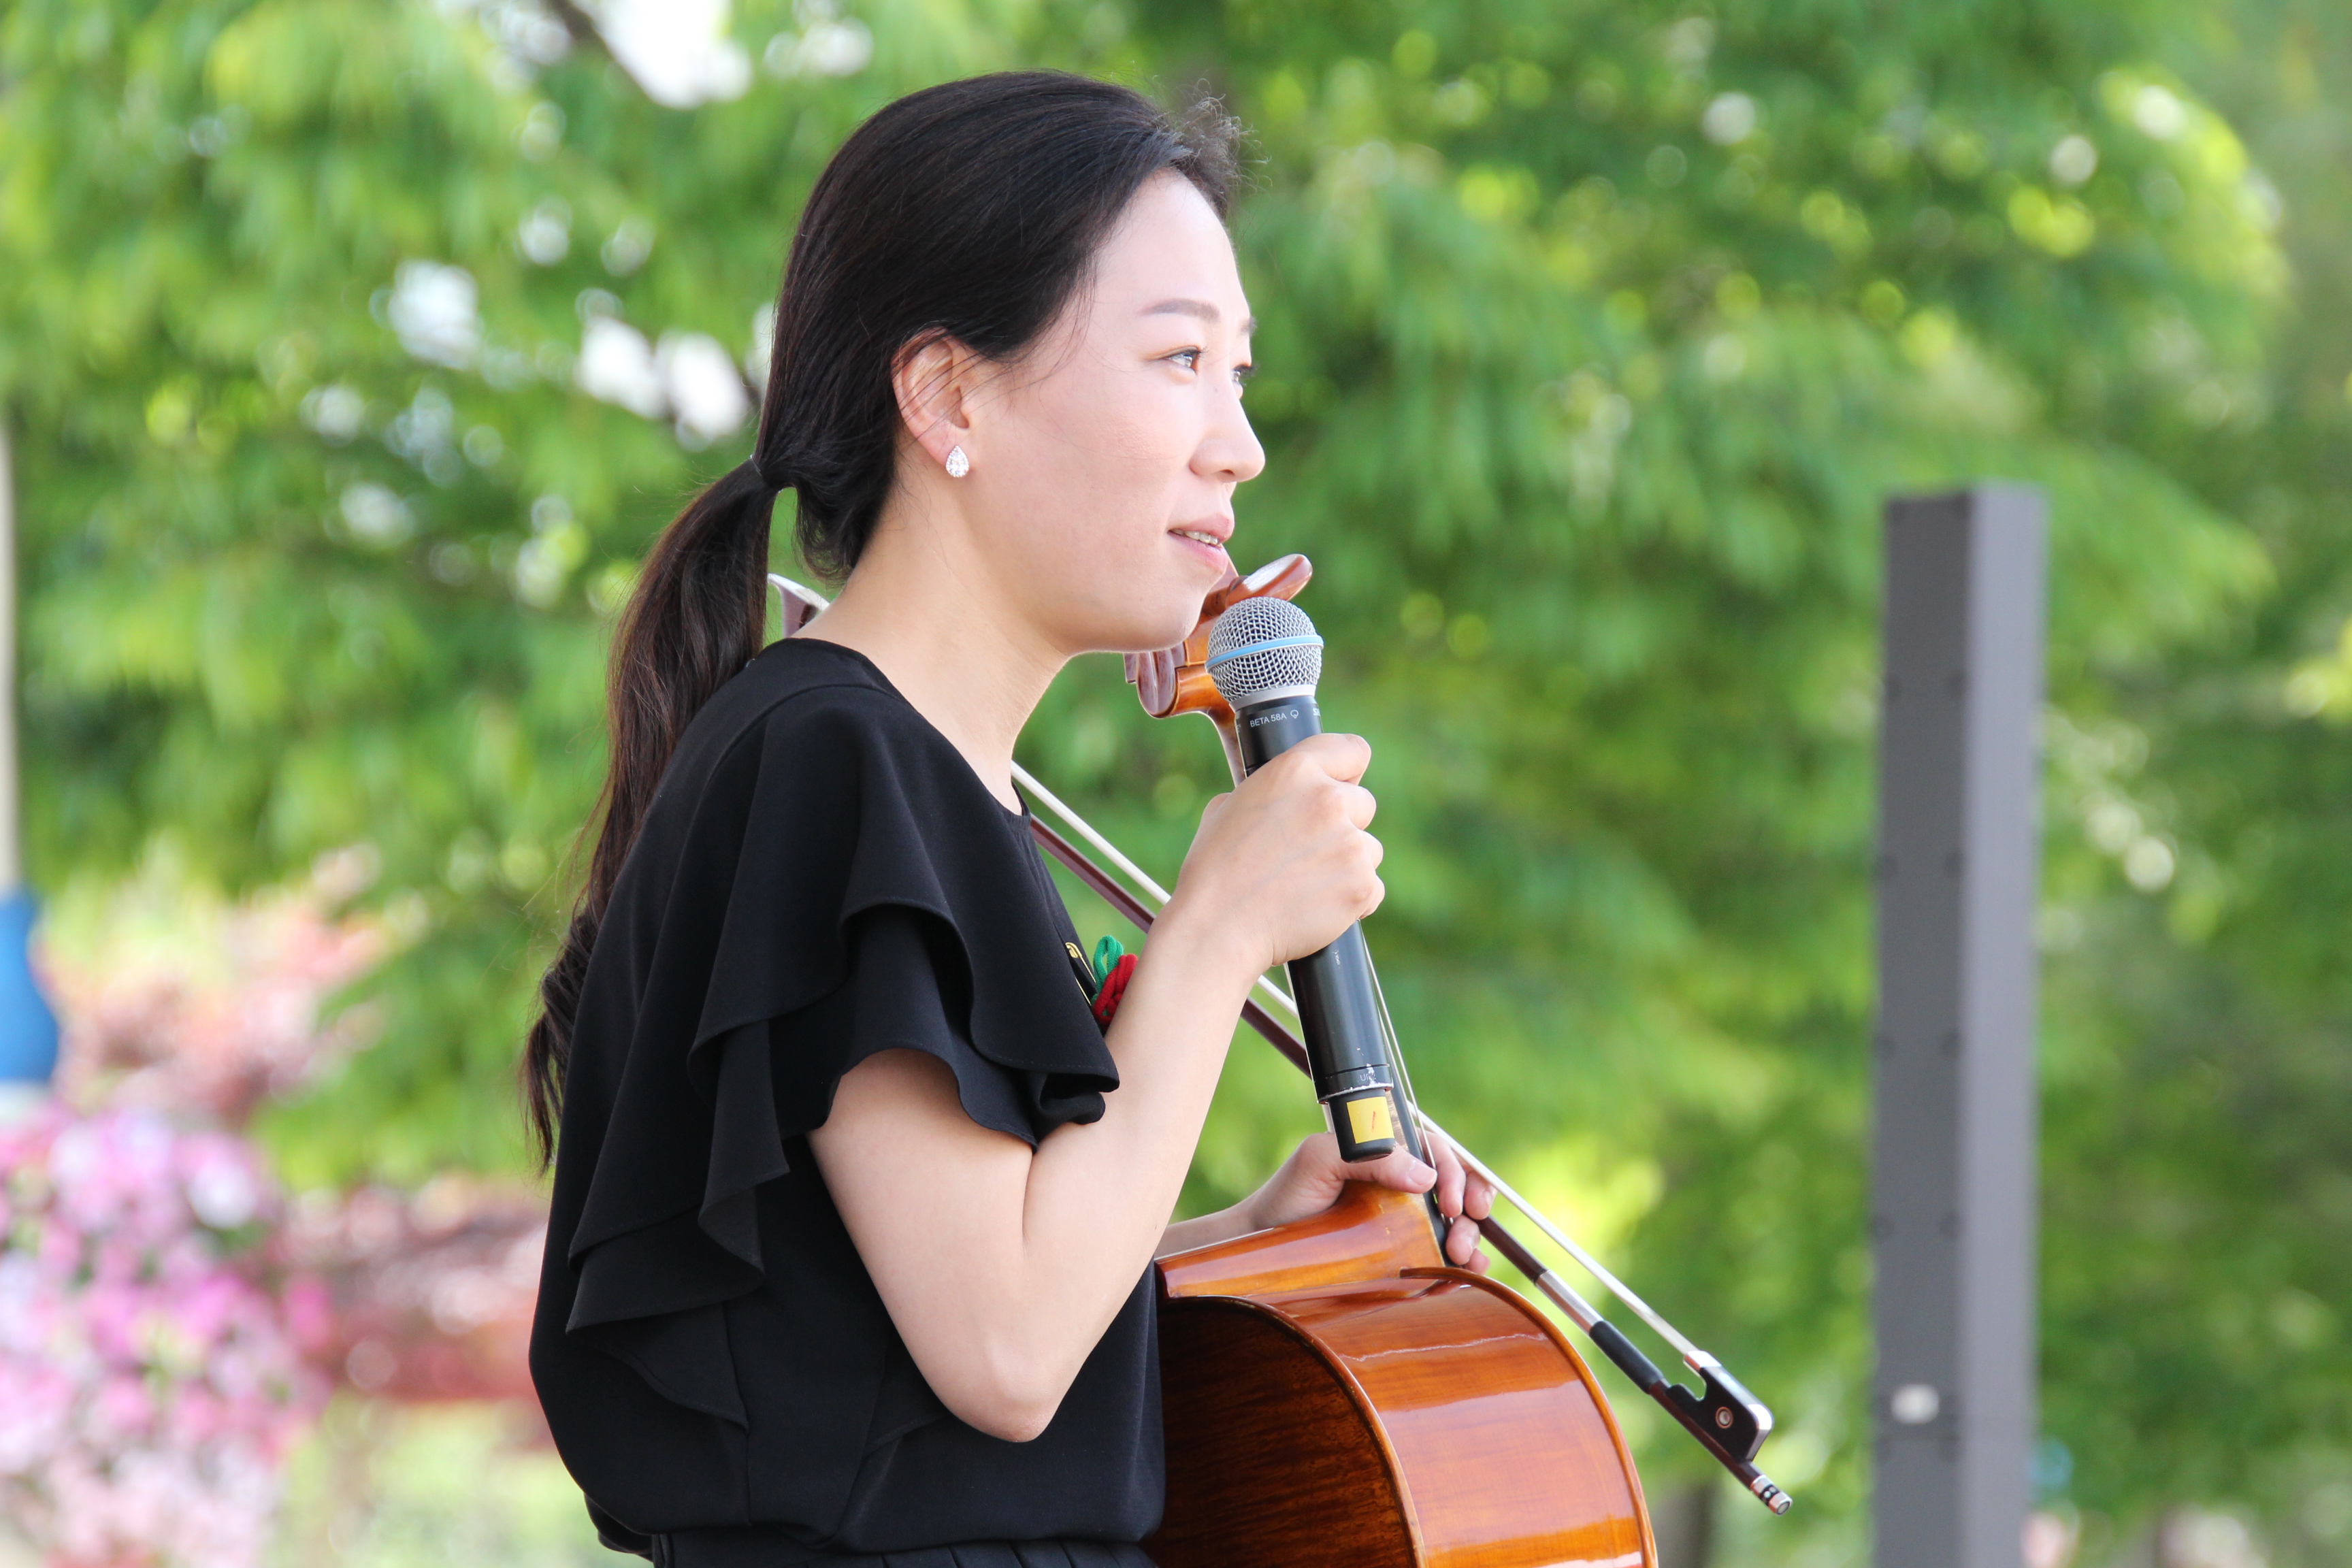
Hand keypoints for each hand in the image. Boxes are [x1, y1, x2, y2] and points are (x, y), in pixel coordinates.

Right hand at [1162, 732, 1383, 980]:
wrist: (1218, 927)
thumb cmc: (1213, 870)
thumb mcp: (1228, 808)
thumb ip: (1268, 792)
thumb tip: (1285, 798)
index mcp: (1295, 770)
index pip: (1354, 750)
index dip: (1346, 771)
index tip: (1340, 785)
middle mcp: (1329, 800)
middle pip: (1363, 803)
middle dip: (1343, 824)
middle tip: (1307, 850)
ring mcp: (1351, 844)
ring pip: (1368, 848)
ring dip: (1347, 862)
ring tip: (1304, 884)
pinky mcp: (1363, 885)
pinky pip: (1371, 887)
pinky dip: (1351, 898)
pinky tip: (1315, 905)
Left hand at [1240, 1125, 1494, 1270]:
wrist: (1263, 1245)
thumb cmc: (1288, 1196)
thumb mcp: (1320, 1161)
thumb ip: (1368, 1154)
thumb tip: (1424, 1176)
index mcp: (1385, 1153)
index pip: (1436, 1151)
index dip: (1455, 1171)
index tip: (1452, 1202)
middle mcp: (1399, 1185)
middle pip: (1455, 1184)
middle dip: (1471, 1203)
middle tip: (1462, 1228)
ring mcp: (1403, 1221)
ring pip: (1456, 1220)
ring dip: (1471, 1236)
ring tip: (1462, 1255)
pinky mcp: (1401, 1255)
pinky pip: (1442, 1254)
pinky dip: (1463, 1262)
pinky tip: (1465, 1272)